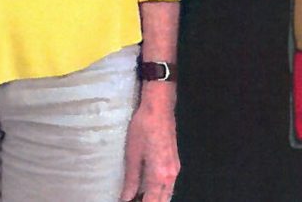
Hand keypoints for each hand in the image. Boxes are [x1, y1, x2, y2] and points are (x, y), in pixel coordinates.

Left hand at [120, 86, 178, 201]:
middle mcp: (171, 176)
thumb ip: (131, 180)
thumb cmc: (143, 129)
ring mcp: (175, 169)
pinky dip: (159, 190)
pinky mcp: (175, 162)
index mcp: (160, 176)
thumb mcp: (133, 156)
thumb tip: (126, 198)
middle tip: (133, 200)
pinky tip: (148, 186)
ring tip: (138, 196)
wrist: (158, 109)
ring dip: (155, 198)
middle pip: (162, 201)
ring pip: (167, 194)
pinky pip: (169, 185)